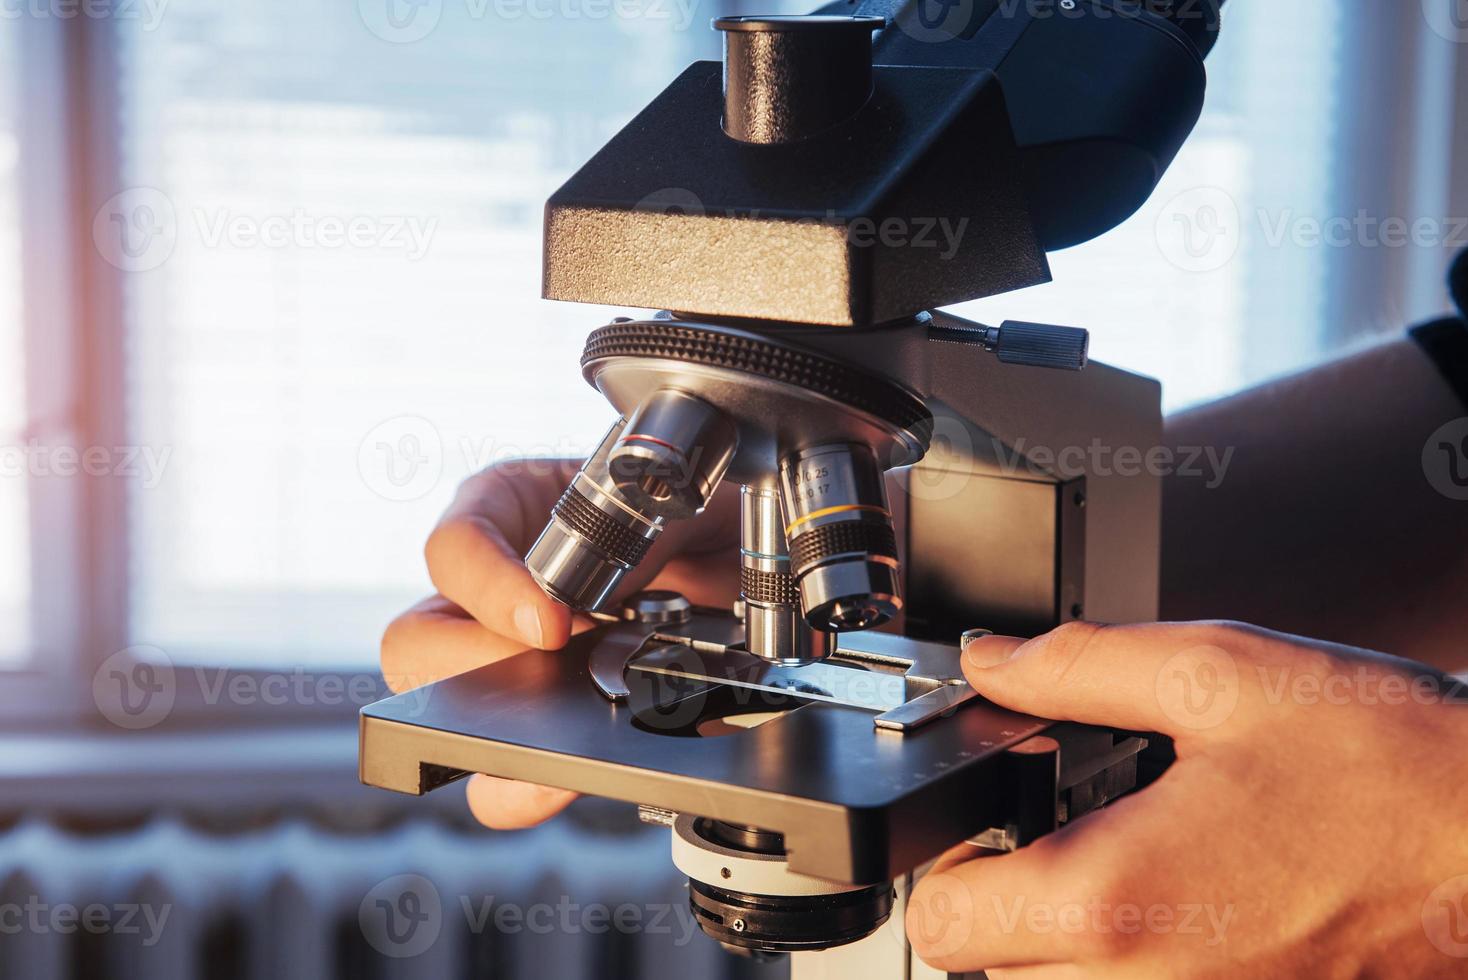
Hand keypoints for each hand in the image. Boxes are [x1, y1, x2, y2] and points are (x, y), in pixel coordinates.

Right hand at [379, 457, 739, 828]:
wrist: (733, 557)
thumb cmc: (689, 513)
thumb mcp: (675, 499)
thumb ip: (645, 525)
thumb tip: (620, 583)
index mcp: (506, 510)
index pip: (454, 549)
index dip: (490, 590)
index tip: (550, 625)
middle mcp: (485, 589)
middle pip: (416, 643)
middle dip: (477, 670)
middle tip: (552, 678)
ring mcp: (499, 661)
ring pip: (437, 716)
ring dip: (498, 738)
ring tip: (566, 746)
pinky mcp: (533, 723)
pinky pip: (499, 772)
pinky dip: (527, 787)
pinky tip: (574, 778)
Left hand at [907, 621, 1467, 977]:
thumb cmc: (1392, 771)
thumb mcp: (1217, 677)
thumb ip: (1077, 667)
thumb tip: (992, 665)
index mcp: (1118, 901)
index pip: (940, 927)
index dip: (941, 858)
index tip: (977, 813)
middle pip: (989, 966)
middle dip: (998, 890)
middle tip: (1052, 820)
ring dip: (1061, 928)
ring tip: (1122, 851)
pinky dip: (1129, 956)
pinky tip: (1178, 891)